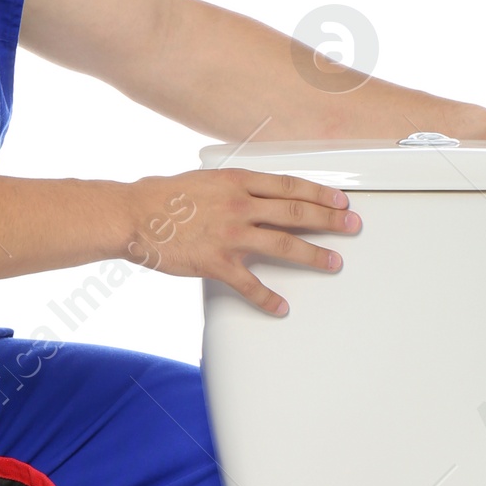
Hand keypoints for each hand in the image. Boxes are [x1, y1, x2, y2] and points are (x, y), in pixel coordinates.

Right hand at [125, 170, 358, 315]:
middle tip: (352, 226)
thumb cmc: (162, 197)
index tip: (339, 199)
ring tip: (334, 262)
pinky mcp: (216, 262)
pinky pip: (250, 284)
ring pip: (284, 245)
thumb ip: (232, 186)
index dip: (319, 193)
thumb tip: (253, 192)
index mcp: (237, 182)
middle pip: (296, 213)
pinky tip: (282, 306)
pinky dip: (268, 298)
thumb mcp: (203, 179)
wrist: (133, 215)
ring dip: (314, 255)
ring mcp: (230, 235)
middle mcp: (239, 206)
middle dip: (330, 220)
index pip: (289, 186)